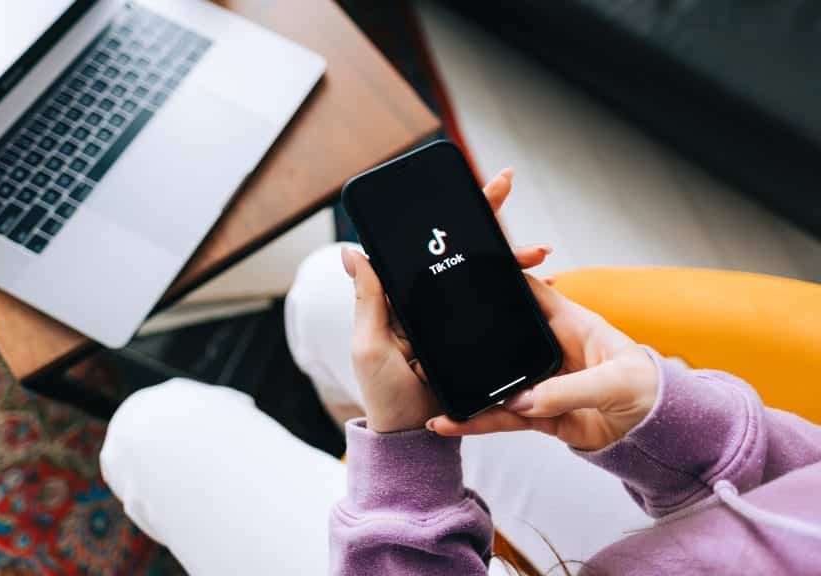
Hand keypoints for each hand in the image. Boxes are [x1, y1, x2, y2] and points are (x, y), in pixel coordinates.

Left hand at [343, 169, 552, 432]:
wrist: (415, 436)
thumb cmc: (384, 393)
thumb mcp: (371, 344)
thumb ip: (369, 300)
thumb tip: (352, 253)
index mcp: (402, 299)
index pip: (426, 249)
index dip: (448, 217)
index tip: (469, 188)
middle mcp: (429, 304)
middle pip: (460, 253)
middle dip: (487, 221)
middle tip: (505, 187)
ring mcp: (453, 320)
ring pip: (485, 278)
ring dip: (511, 259)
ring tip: (538, 250)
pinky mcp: (474, 339)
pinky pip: (497, 310)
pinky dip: (519, 294)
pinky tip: (540, 281)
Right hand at [427, 275, 658, 449]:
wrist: (657, 432)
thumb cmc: (647, 390)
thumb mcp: (614, 383)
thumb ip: (569, 390)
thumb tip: (522, 401)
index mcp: (569, 323)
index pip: (529, 292)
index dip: (501, 278)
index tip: (465, 270)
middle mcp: (548, 348)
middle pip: (501, 335)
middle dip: (468, 335)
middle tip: (431, 336)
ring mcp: (540, 381)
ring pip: (496, 380)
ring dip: (467, 387)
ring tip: (436, 391)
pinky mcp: (538, 412)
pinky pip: (502, 416)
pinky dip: (478, 421)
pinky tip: (453, 423)